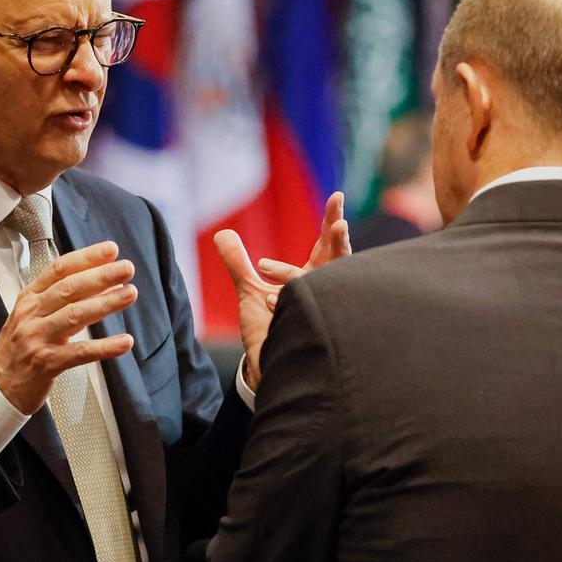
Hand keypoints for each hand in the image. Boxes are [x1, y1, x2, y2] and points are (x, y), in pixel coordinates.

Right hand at [0, 241, 137, 413]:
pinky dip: (104, 347)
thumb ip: (65, 299)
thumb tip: (104, 281)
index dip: (86, 258)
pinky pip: (80, 352)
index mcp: (30, 298)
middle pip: (69, 289)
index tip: (110, 250)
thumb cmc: (20, 348)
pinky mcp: (47, 363)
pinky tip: (124, 341)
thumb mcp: (35, 316)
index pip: (59, 270)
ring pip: (75, 315)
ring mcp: (38, 338)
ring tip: (129, 294)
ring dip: (105, 303)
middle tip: (126, 268)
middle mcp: (32, 314)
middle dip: (100, 276)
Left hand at [214, 192, 350, 389]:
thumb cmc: (266, 330)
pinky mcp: (310, 328)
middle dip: (339, 241)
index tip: (337, 196)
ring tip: (264, 271)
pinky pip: (301, 310)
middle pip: (339, 260)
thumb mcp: (248, 291)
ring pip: (321, 285)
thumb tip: (222, 234)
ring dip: (297, 275)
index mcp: (312, 277)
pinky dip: (282, 304)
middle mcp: (323, 292)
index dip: (332, 220)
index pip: (326, 245)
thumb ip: (237, 264)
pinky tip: (267, 304)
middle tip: (339, 222)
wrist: (264, 366)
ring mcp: (320, 310)